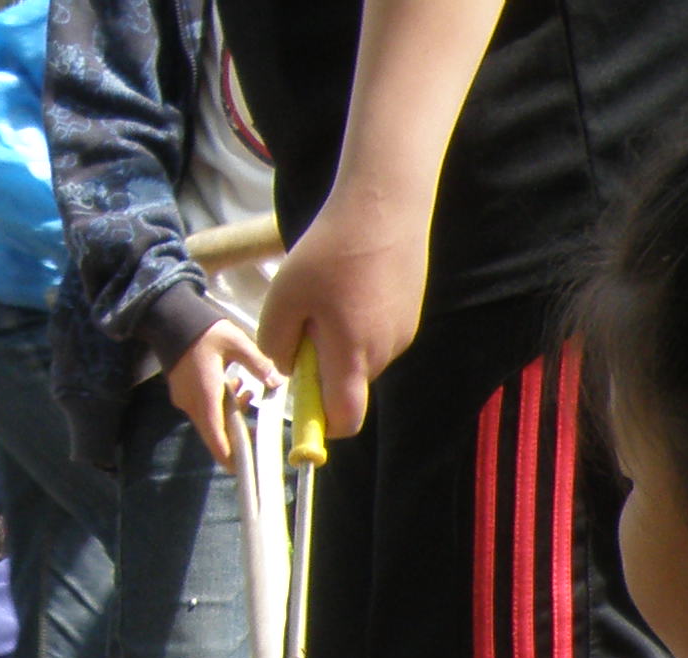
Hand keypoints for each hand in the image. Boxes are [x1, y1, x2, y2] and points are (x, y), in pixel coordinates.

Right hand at [165, 320, 281, 463]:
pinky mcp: (182, 393)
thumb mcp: (237, 341)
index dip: (228, 455)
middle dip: (236, 435)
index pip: (216, 436)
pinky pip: (203, 408)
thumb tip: (277, 381)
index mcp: (206, 396)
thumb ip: (257, 363)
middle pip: (214, 433)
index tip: (239, 468)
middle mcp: (193, 404)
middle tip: (256, 430)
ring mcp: (185, 400)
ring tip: (246, 392)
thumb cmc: (205, 330)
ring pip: (210, 420)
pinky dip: (219, 405)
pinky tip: (232, 386)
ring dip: (229, 415)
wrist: (172, 320)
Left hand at [255, 205, 433, 438]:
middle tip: (308, 320)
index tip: (304, 404)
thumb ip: (277, 345)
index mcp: (352, 356)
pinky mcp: (410, 312)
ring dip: (342, 342)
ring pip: (362, 357)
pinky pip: (377, 333)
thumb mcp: (283, 298)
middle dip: (325, 369)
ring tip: (333, 293)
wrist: (386, 203)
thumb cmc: (331, 250)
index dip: (322, 424)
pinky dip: (361, 322)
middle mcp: (383, 353)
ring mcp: (402, 333)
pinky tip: (354, 283)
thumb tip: (286, 369)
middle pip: (349, 386)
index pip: (345, 420)